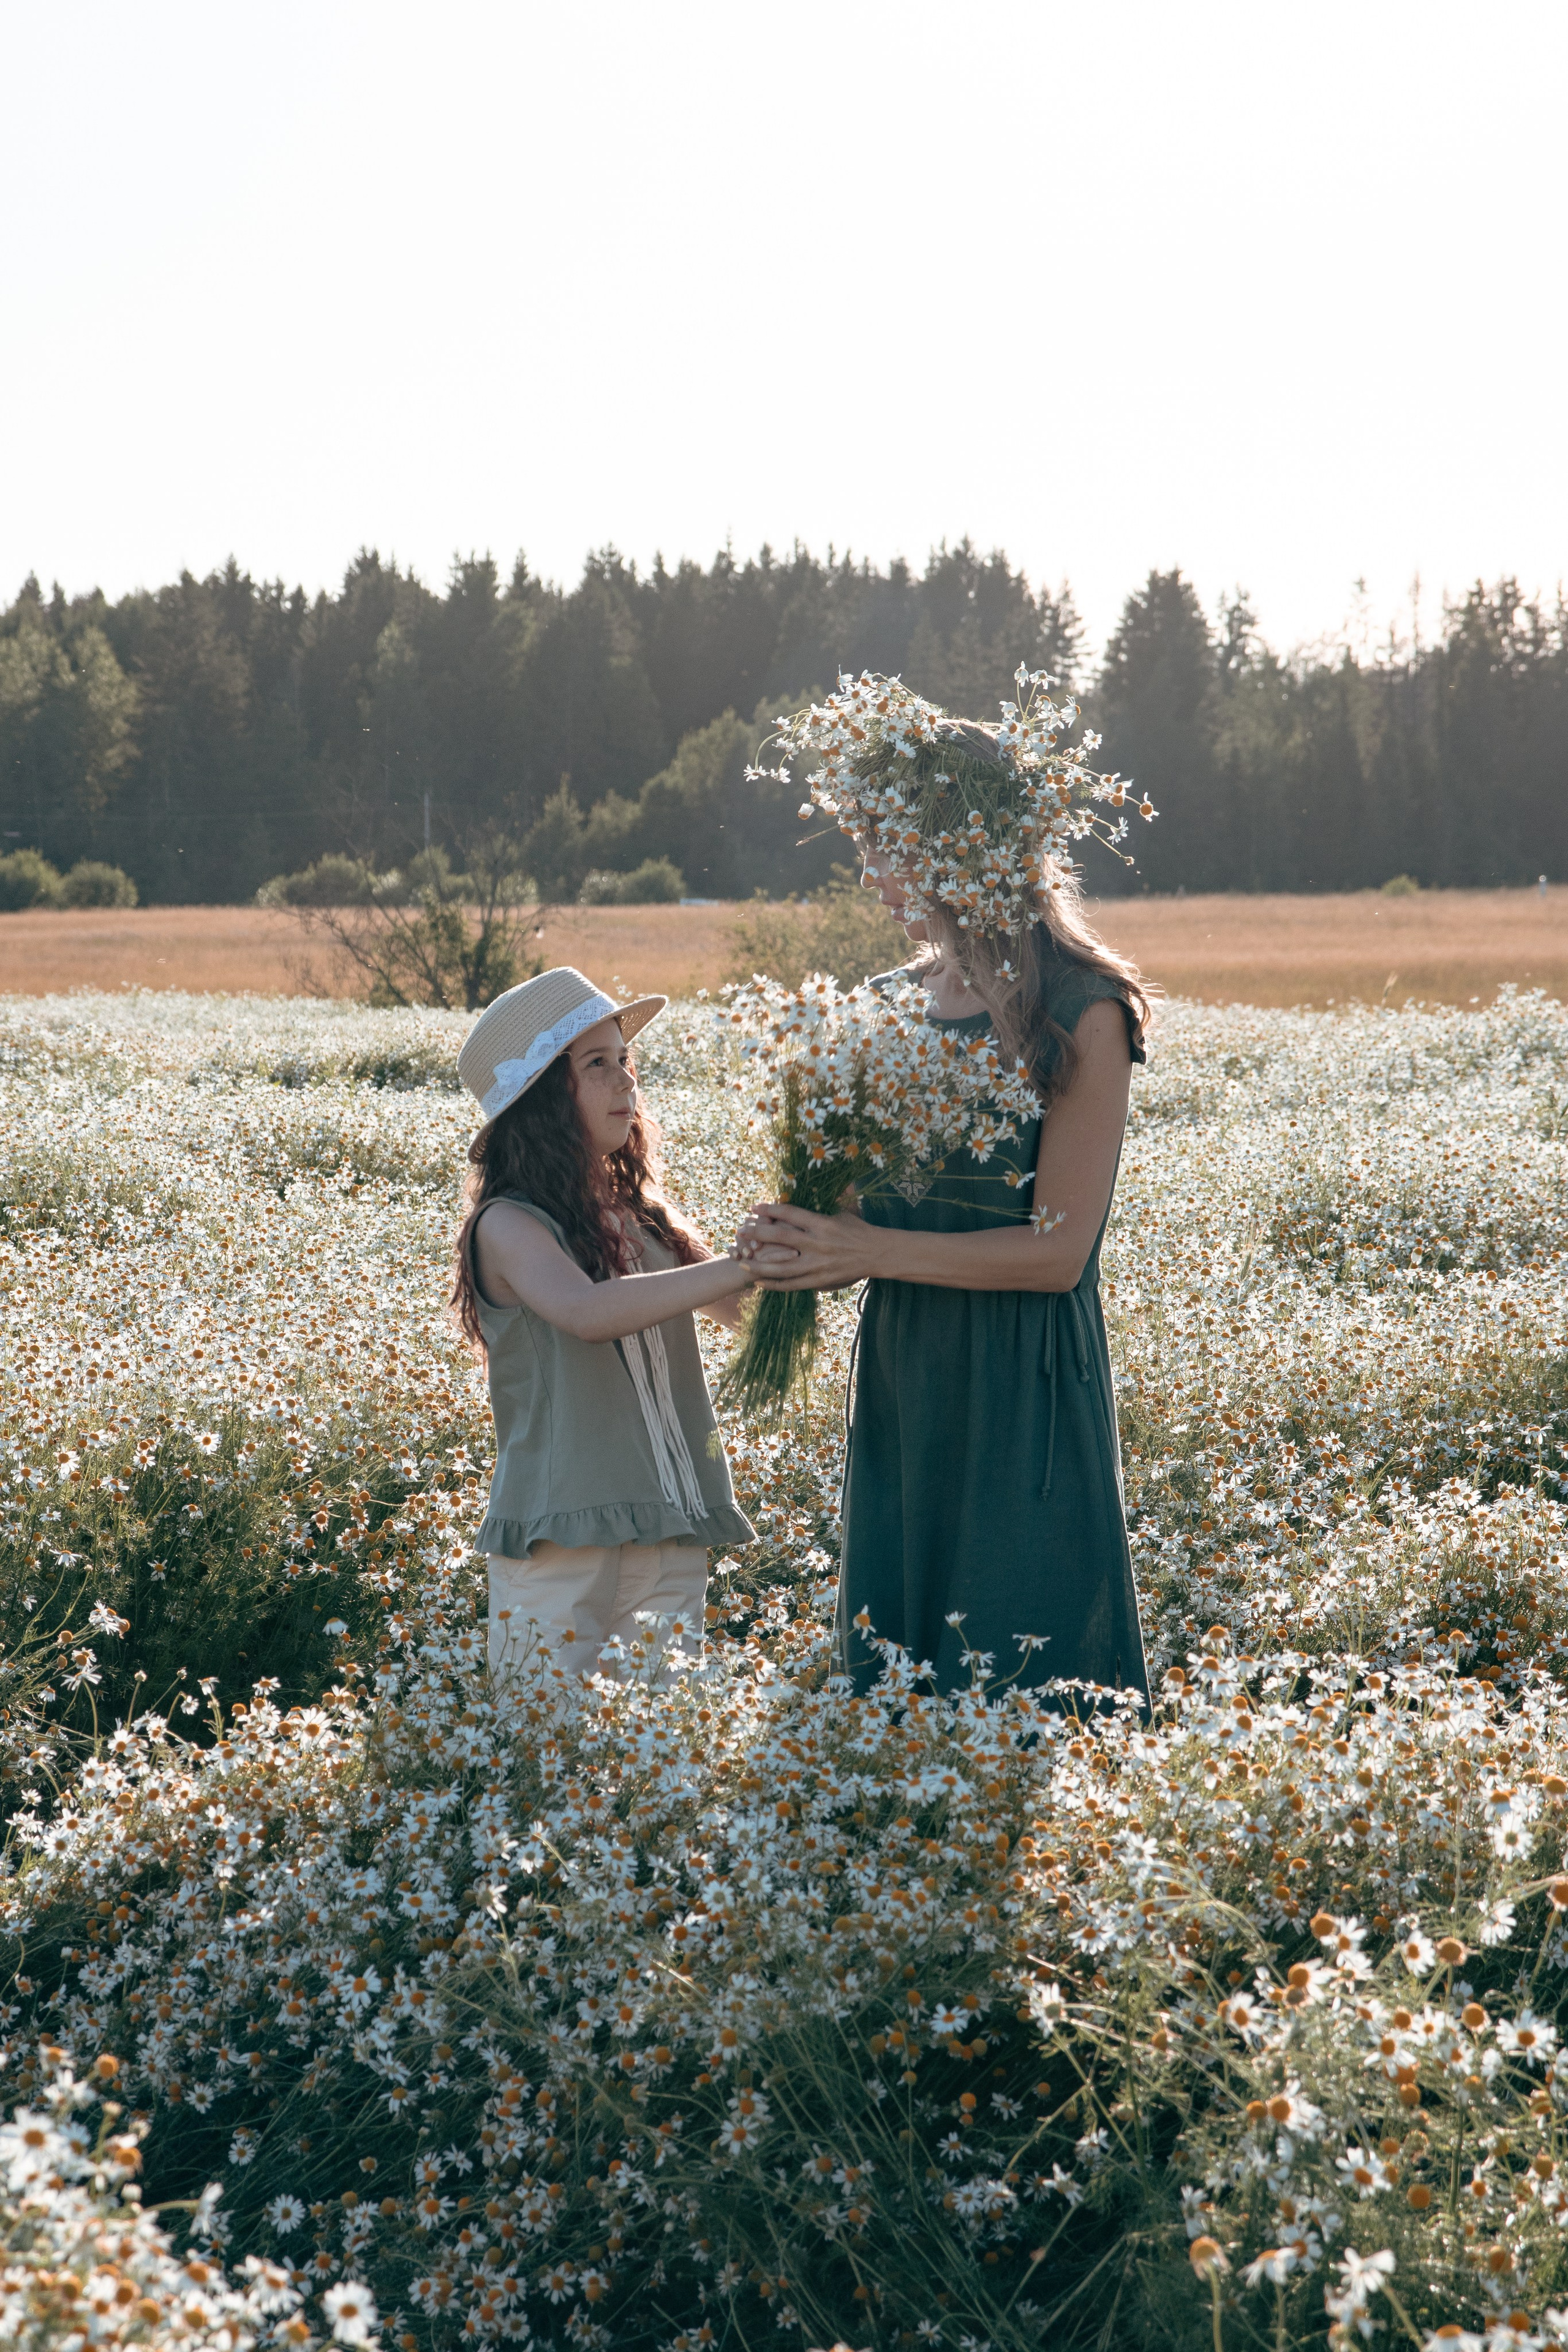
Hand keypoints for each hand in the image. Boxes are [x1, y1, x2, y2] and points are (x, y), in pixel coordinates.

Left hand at [736, 1202, 878, 1293]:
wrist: (877, 1254)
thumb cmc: (857, 1230)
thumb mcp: (839, 1213)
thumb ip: (817, 1209)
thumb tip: (798, 1195)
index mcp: (822, 1223)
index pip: (790, 1213)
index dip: (770, 1209)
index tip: (754, 1207)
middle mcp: (818, 1244)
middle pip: (781, 1238)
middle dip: (757, 1234)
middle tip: (740, 1230)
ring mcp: (818, 1264)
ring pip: (782, 1267)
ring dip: (759, 1265)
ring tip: (742, 1261)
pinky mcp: (819, 1281)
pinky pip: (792, 1285)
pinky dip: (774, 1285)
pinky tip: (759, 1283)